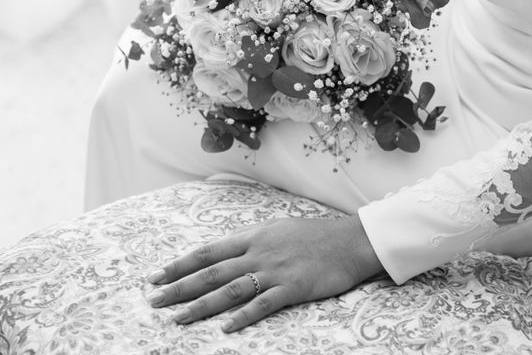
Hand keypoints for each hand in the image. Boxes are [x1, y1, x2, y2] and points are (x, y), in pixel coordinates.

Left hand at [146, 215, 383, 331]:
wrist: (350, 240)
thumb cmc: (315, 235)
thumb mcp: (278, 229)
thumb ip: (252, 241)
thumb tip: (229, 252)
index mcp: (253, 236)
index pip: (208, 252)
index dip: (180, 264)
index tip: (156, 276)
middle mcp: (258, 252)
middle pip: (211, 272)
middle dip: (179, 287)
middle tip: (154, 301)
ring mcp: (275, 270)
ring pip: (230, 289)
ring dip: (201, 305)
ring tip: (178, 319)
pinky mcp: (293, 287)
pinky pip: (263, 304)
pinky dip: (243, 316)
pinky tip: (225, 328)